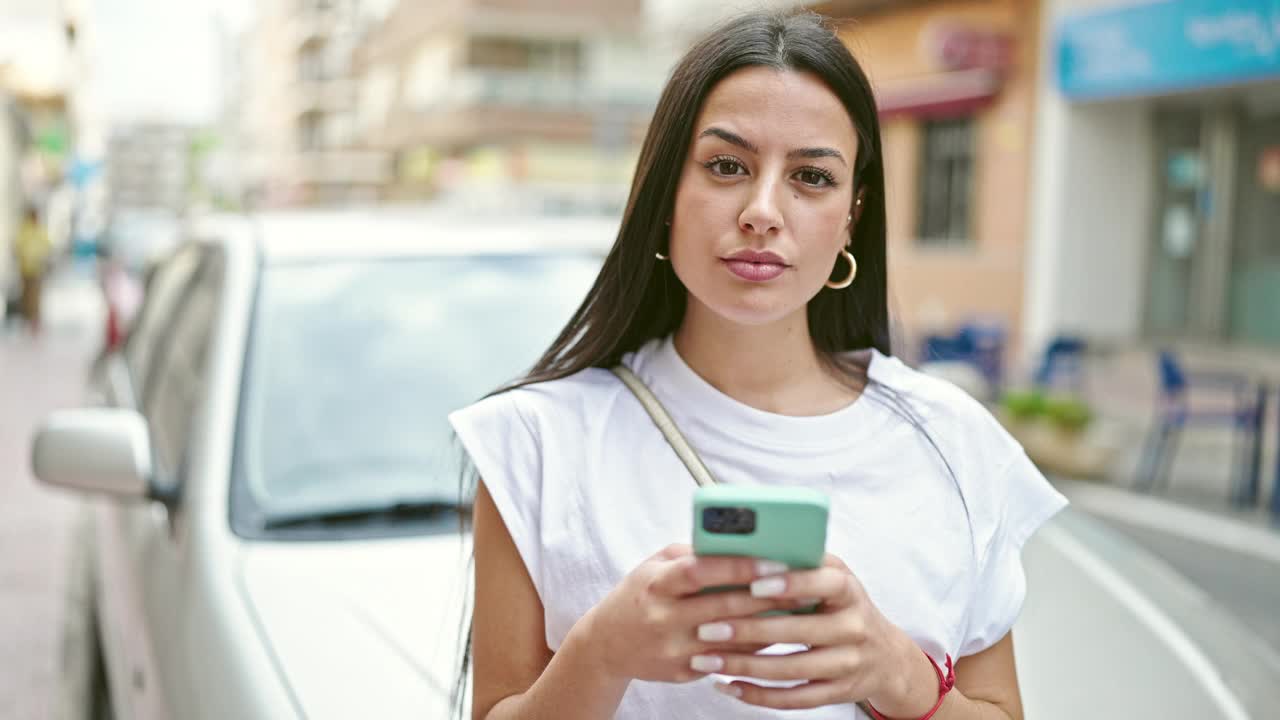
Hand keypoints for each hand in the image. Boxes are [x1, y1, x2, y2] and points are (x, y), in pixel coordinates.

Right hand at [579, 544, 818, 683]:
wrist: (606, 645)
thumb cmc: (639, 595)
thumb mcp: (654, 566)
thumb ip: (691, 555)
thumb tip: (738, 544)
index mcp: (656, 585)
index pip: (700, 572)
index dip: (738, 567)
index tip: (773, 560)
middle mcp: (664, 618)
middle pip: (724, 607)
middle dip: (767, 596)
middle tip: (803, 585)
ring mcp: (674, 649)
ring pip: (732, 639)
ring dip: (769, 624)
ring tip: (800, 609)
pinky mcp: (683, 672)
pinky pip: (728, 660)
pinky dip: (754, 646)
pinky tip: (776, 634)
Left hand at [691, 553, 935, 712]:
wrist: (885, 656)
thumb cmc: (843, 606)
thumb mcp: (833, 575)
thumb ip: (801, 559)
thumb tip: (746, 544)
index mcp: (848, 590)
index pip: (824, 583)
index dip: (790, 583)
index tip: (753, 584)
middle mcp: (852, 627)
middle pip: (798, 631)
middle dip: (747, 631)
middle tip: (706, 628)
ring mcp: (847, 663)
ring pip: (791, 670)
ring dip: (744, 667)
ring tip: (706, 660)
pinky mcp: (838, 693)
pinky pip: (795, 699)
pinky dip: (758, 696)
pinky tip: (729, 686)